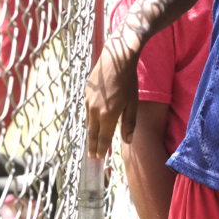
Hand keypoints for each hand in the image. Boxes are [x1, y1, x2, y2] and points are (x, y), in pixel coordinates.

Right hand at [84, 36, 139, 158]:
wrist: (116, 60)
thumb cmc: (128, 81)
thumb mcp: (132, 103)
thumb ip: (129, 123)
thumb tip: (127, 140)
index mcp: (107, 115)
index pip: (103, 138)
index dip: (101, 150)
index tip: (99, 159)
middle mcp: (94, 110)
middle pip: (92, 133)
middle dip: (93, 146)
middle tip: (92, 157)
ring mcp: (88, 102)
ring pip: (88, 122)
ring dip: (91, 133)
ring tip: (92, 143)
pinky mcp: (85, 94)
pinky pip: (87, 111)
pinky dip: (90, 120)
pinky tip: (93, 122)